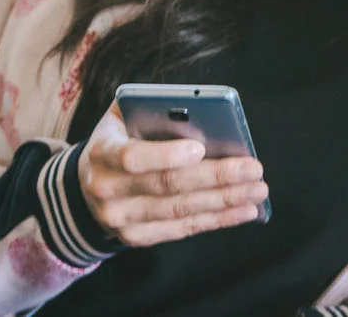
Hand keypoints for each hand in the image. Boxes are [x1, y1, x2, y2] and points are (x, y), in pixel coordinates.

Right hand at [76, 109, 268, 246]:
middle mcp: (106, 189)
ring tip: (257, 190)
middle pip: (167, 186)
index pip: (132, 157)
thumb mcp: (126, 117)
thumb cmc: (122, 138)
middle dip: (215, 177)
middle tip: (253, 169)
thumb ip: (156, 111)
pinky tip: (245, 210)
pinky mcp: (136, 237)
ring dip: (224, 201)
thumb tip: (205, 113)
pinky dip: (218, 220)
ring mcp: (120, 219)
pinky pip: (183, 229)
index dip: (166, 155)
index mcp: (102, 151)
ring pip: (180, 210)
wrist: (89, 181)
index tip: (201, 148)